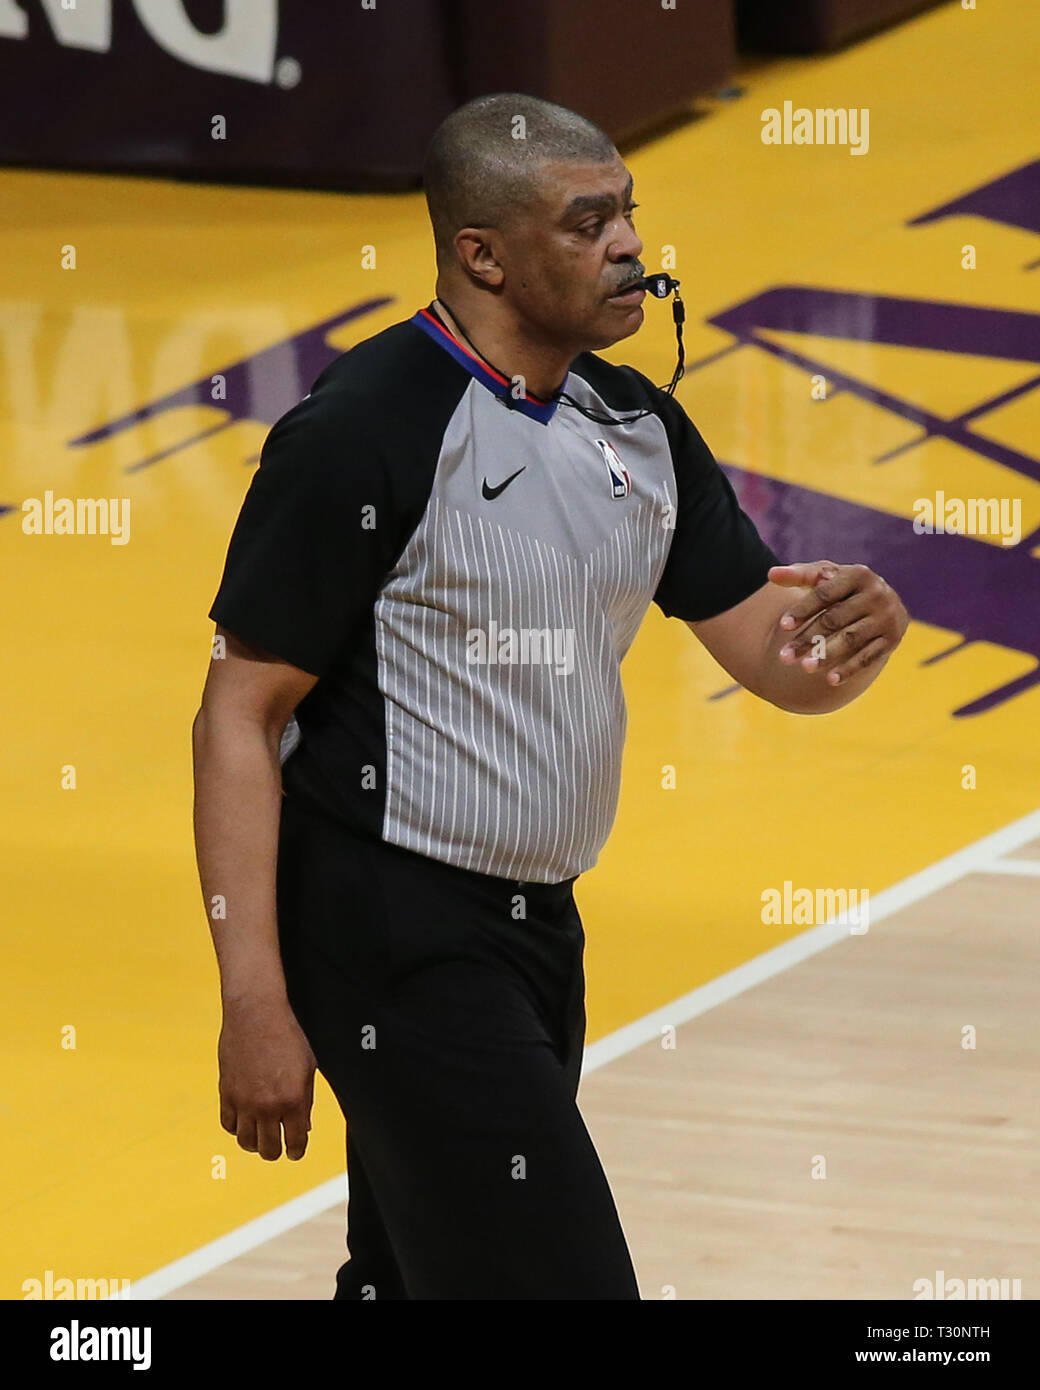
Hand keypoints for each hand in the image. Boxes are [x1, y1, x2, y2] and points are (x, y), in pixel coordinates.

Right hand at [218, 994, 316, 1160]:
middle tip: (279, 1146)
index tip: (295, 1151)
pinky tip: (245, 1120)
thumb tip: (303, 1127)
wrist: (256, 1013)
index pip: (296, 1142)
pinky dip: (237, 1127)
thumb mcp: (307, 1067)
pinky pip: (228, 1124)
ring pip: (246, 1142)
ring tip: (261, 1135)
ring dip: (255, 1143)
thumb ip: (306, 1100)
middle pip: (269, 1149)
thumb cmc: (287, 1036)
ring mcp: (244, 1102)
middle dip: (276, 1151)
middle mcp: (268, 1106)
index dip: (297, 1151)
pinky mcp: (226, 1093)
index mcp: (294, 1099)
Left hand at [767, 560, 907, 685]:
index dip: (803, 610)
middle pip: (835, 619)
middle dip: (808, 638)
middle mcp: (877, 594)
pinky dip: (850, 669)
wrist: (881, 602)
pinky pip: (869, 657)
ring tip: (805, 668)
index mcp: (859, 574)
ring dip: (827, 655)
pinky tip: (830, 680)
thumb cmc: (843, 588)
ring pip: (851, 639)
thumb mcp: (824, 576)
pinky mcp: (892, 639)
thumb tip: (771, 574)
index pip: (825, 594)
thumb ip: (799, 575)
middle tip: (784, 657)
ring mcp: (887, 618)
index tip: (782, 626)